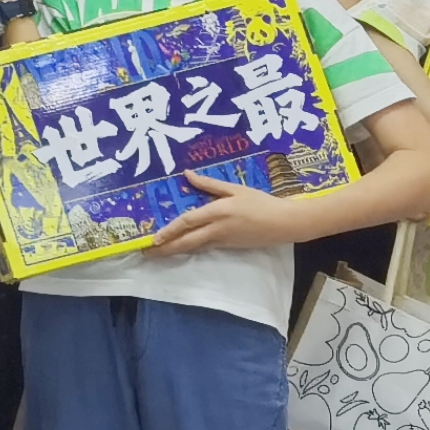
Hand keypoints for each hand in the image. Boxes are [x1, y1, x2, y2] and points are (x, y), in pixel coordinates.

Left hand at [148, 172, 312, 256]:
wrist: (283, 223)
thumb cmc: (260, 202)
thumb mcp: (235, 189)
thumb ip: (210, 184)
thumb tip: (187, 175)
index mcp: (218, 211)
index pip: (187, 222)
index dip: (169, 231)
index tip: (153, 238)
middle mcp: (217, 229)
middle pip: (186, 241)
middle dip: (165, 249)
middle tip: (146, 254)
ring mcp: (223, 241)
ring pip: (194, 247)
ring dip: (175, 251)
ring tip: (158, 254)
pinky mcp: (228, 247)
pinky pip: (204, 248)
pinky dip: (190, 249)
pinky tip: (181, 249)